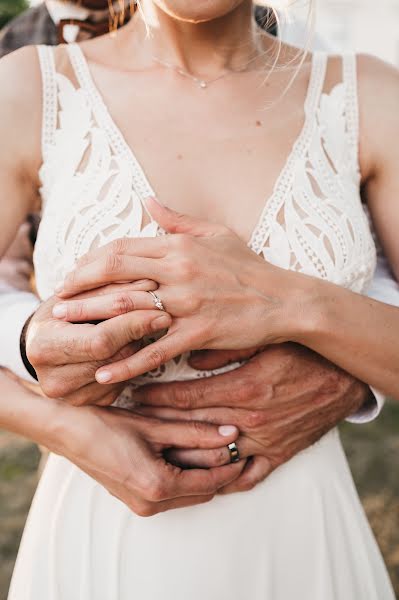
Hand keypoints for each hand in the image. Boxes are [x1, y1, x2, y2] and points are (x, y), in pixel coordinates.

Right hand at [25, 281, 170, 405]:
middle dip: (139, 335)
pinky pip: (123, 383)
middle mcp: (53, 380)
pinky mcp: (91, 403)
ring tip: (141, 327)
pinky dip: (131, 362)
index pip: (100, 340)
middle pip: (114, 358)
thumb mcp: (79, 293)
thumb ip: (111, 289)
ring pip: (122, 371)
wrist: (44, 341)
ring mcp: (72, 397)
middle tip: (161, 316)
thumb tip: (151, 285)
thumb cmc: (63, 310)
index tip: (158, 309)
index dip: (132, 324)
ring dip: (138, 348)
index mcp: (43, 347)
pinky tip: (129, 346)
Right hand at [26, 396, 244, 516]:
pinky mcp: (135, 499)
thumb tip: (230, 434)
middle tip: (231, 446)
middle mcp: (151, 504)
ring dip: (202, 474)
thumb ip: (195, 431)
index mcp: (158, 487)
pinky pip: (172, 494)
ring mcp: (141, 505)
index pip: (210, 483)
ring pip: (188, 495)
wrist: (67, 432)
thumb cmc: (106, 425)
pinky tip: (187, 453)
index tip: (243, 448)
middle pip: (202, 493)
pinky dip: (185, 477)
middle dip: (219, 471)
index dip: (230, 466)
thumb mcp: (155, 425)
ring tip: (211, 445)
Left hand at [55, 198, 300, 383]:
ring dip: (94, 321)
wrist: (285, 299)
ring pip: (129, 309)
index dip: (91, 261)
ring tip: (67, 332)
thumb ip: (177, 219)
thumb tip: (147, 200)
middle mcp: (179, 270)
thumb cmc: (250, 267)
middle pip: (115, 274)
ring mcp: (188, 302)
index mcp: (179, 246)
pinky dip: (128, 362)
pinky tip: (106, 373)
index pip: (122, 248)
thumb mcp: (216, 234)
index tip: (73, 274)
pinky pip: (156, 349)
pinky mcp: (199, 332)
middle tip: (58, 303)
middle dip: (80, 288)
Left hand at [131, 344, 368, 492]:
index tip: (133, 393)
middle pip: (190, 427)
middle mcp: (250, 420)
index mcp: (243, 388)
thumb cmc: (302, 352)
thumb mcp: (263, 339)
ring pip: (210, 457)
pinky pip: (245, 476)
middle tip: (130, 419)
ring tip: (152, 448)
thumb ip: (223, 348)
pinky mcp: (278, 455)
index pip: (186, 397)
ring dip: (179, 453)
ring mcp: (263, 442)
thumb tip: (189, 358)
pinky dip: (222, 479)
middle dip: (157, 423)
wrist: (343, 379)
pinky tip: (200, 476)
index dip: (155, 396)